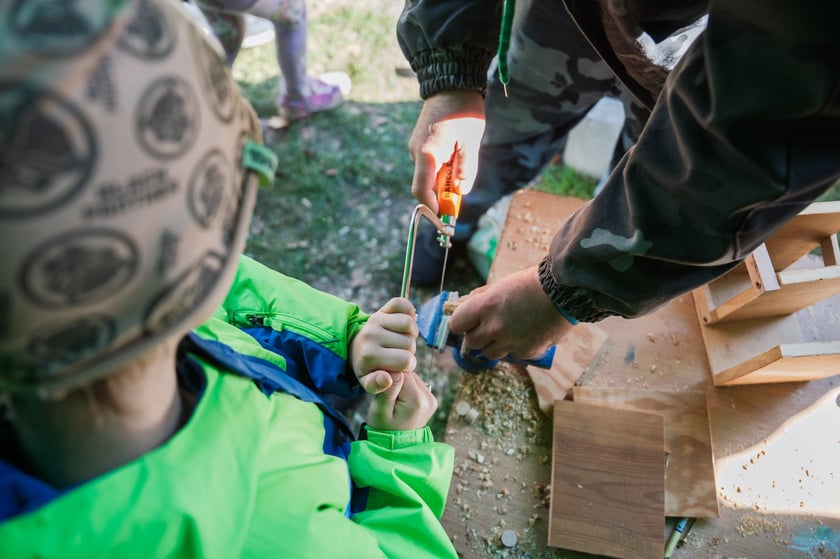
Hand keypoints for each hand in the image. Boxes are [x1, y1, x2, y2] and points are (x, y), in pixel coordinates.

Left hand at [351, 297, 417, 393]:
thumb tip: (389, 378)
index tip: (400, 367)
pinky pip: (402, 303)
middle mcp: (371, 335)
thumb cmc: (369, 369)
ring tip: (403, 341)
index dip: (409, 366)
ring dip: (411, 334)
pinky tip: (404, 325)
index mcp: (369, 355)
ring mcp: (376, 319)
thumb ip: (379, 387)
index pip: (406, 361)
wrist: (357, 349)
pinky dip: (409, 311)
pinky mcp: (381, 309)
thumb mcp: (370, 384)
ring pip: (410, 324)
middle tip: (399, 354)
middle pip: (410, 343)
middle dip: (409, 351)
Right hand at [366, 371, 437, 430]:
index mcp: (417, 400)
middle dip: (395, 380)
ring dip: (401, 384)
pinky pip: (416, 384)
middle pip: (409, 374)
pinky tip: (400, 400)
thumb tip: (395, 370)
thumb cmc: (383, 428)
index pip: (401, 372)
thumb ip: (387, 390)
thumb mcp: (379, 411)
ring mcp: (432, 399)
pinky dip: (407, 388)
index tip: (382, 390)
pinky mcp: (431, 399)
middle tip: (387, 396)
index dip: (389, 377)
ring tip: (393, 400)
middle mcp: (429, 398)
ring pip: (412, 377)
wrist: (395, 445)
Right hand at [407, 90, 485, 211]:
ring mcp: (415, 148)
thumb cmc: (464, 111)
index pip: (422, 192)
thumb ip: (465, 169)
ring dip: (444, 179)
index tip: (445, 218)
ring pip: (428, 175)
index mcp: (428, 155)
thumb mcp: (471, 142)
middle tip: (462, 192)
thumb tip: (460, 192)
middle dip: (442, 195)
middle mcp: (416, 153)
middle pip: (426, 187)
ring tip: (462, 158)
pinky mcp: (419, 143)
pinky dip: (441, 169)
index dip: (432, 209)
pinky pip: (429, 165)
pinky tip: (455, 153)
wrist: (450, 83)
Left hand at [447, 266, 574, 359]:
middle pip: (471, 342)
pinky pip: (512, 355)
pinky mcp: (526, 352)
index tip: (466, 321)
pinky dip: (515, 347)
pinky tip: (526, 333)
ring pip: (489, 353)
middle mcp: (495, 327)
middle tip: (489, 325)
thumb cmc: (532, 283)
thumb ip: (480, 297)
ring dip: (494, 344)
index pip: (456, 324)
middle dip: (477, 335)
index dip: (460, 323)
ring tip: (508, 330)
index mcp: (485, 306)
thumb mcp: (501, 285)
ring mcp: (511, 342)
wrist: (566, 292)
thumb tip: (462, 305)